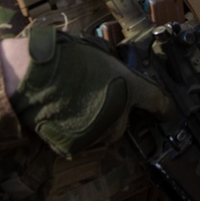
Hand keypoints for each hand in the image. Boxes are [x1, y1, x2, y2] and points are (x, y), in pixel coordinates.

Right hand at [9, 27, 171, 157]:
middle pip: (125, 122)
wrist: (34, 75)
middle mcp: (120, 114)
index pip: (159, 102)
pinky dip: (78, 131)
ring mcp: (99, 132)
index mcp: (131, 88)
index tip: (166, 111)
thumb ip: (116, 67)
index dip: (164, 108)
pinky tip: (66, 114)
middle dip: (118, 112)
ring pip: (104, 132)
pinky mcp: (77, 146)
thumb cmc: (66, 57)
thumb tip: (119, 70)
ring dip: (98, 123)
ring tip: (79, 103)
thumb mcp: (102, 54)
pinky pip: (83, 140)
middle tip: (101, 97)